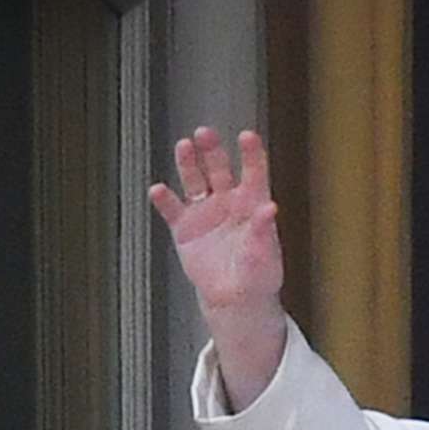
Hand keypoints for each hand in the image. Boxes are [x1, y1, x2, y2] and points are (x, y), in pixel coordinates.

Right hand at [149, 127, 287, 406]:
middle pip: (219, 169)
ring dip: (189, 164)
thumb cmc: (259, 273)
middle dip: (212, 151)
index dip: (251, 154)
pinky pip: (173, 210)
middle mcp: (228, 201)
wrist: (235, 296)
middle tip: (204, 133)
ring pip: (195, 181)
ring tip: (183, 146)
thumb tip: (269, 208)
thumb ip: (263, 231)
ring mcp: (206, 212)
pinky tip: (158, 190)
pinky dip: (165, 200)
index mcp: (253, 203)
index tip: (247, 135)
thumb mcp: (265, 254)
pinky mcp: (185, 228)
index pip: (254, 172)